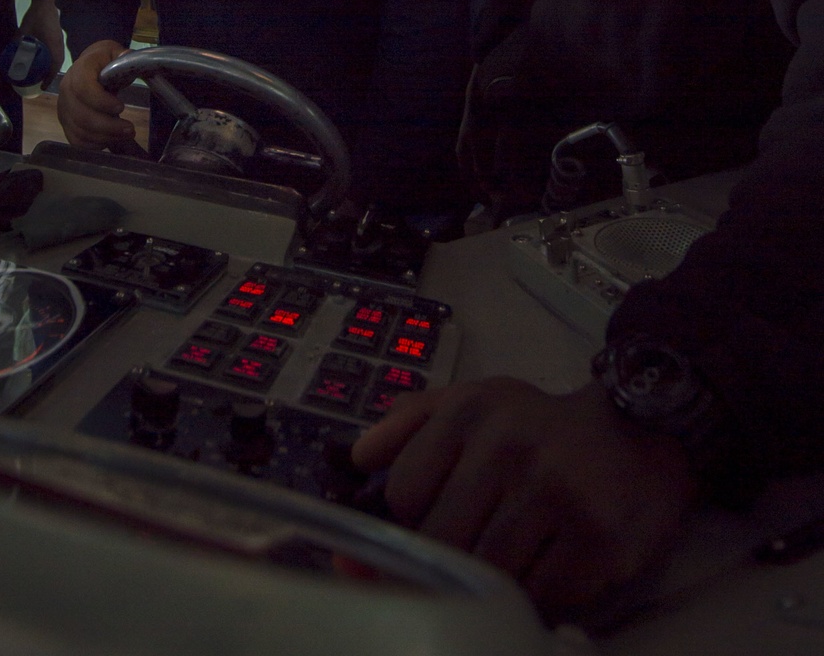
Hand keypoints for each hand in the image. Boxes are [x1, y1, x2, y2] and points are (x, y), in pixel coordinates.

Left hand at [18, 0, 64, 86]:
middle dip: (51, 75)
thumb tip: (10, 51)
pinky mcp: (57, 37)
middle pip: (58, 64)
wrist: (44, 2)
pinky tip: (45, 60)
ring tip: (43, 74)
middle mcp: (58, 45)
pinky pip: (57, 52)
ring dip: (52, 67)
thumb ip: (18, 41)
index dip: (49, 78)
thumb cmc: (35, 17)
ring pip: (58, 58)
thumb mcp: (23, 30)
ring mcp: (59, 40)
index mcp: (53, 45)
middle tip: (41, 83)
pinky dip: (52, 59)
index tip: (42, 86)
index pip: (54, 66)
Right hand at [57, 39, 138, 149]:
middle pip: (82, 115)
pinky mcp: (65, 123)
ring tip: (125, 135)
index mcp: (79, 70)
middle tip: (130, 129)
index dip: (101, 101)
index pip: (83, 88)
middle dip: (108, 126)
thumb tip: (127, 57)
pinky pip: (76, 140)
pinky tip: (110, 140)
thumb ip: (122, 56)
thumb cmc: (104, 61)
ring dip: (105, 138)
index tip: (121, 107)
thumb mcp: (114, 53)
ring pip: (79, 131)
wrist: (88, 67)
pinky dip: (94, 145)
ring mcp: (63, 109)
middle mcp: (66, 90)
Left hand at [352, 376, 695, 622]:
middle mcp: (507, 446)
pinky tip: (548, 570)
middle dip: (449, 560)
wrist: (643, 428)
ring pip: (488, 574)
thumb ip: (409, 424)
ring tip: (512, 558)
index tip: (428, 531)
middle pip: (442, 540)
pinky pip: (541, 597)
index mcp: (469, 413)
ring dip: (494, 581)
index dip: (410, 525)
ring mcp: (554, 493)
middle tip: (469, 555)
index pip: (403, 495)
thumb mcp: (475, 401)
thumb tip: (355, 462)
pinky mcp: (597, 540)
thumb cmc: (542, 426)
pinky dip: (537, 597)